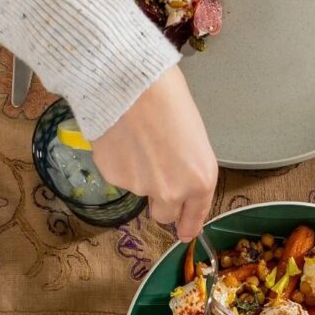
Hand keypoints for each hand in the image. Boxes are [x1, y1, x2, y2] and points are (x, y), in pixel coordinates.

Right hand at [92, 65, 217, 241]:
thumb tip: (175, 176)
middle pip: (164, 214)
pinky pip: (118, 175)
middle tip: (155, 169)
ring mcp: (140, 188)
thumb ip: (187, 165)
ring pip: (139, 190)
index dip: (188, 225)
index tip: (184, 232)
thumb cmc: (168, 95)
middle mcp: (172, 191)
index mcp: (200, 179)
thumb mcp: (193, 134)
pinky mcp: (113, 178)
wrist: (129, 81)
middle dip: (161, 200)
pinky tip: (120, 135)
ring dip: (138, 173)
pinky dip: (119, 161)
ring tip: (136, 136)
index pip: (194, 216)